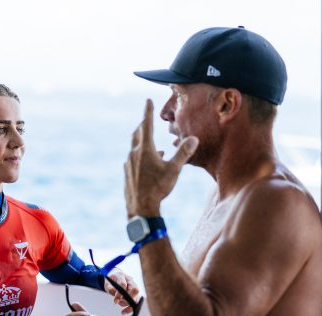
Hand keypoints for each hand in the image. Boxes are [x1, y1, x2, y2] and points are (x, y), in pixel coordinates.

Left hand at [103, 268, 139, 314]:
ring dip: (126, 303)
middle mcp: (130, 281)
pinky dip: (129, 308)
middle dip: (127, 299)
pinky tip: (123, 312)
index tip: (115, 301)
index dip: (120, 294)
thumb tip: (117, 300)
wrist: (115, 277)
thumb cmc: (111, 280)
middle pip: (135, 290)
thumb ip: (110, 289)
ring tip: (117, 302)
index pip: (123, 284)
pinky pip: (135, 302)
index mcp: (121, 275)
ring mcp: (134, 287)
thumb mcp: (107, 283)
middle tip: (118, 303)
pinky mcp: (135, 294)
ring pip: (135, 297)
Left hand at [124, 99, 198, 217]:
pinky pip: (134, 159)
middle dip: (143, 125)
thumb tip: (194, 138)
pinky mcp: (127, 173)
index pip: (146, 125)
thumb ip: (183, 153)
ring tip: (154, 145)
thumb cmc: (158, 188)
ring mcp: (129, 164)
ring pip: (135, 147)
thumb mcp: (174, 170)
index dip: (147, 111)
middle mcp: (134, 154)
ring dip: (143, 142)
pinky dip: (141, 156)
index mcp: (145, 150)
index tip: (147, 100)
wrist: (140, 208)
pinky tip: (150, 163)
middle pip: (137, 134)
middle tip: (147, 119)